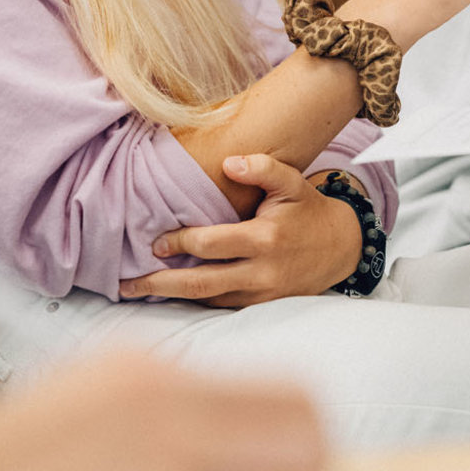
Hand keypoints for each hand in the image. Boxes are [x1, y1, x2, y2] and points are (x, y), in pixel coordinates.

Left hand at [117, 154, 362, 306]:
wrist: (341, 249)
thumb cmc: (309, 211)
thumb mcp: (293, 183)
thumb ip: (263, 168)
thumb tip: (229, 163)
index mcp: (264, 238)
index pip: (210, 244)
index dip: (179, 243)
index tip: (156, 242)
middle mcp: (261, 271)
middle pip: (200, 283)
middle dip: (160, 285)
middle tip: (128, 284)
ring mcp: (262, 294)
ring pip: (208, 300)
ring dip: (172, 298)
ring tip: (140, 293)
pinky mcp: (263, 306)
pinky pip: (222, 307)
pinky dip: (196, 302)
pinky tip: (173, 298)